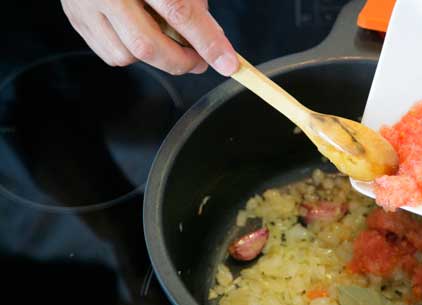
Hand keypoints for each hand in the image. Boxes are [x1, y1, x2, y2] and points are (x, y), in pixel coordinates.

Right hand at [61, 0, 238, 75]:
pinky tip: (140, 35)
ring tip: (166, 40)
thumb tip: (213, 40)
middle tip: (200, 61)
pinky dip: (132, 54)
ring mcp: (85, 5)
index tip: (227, 62)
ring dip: (155, 58)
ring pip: (127, 55)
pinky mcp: (76, 18)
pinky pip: (109, 54)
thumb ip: (193, 2)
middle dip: (181, 62)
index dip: (207, 41)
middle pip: (148, 45)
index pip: (179, 12)